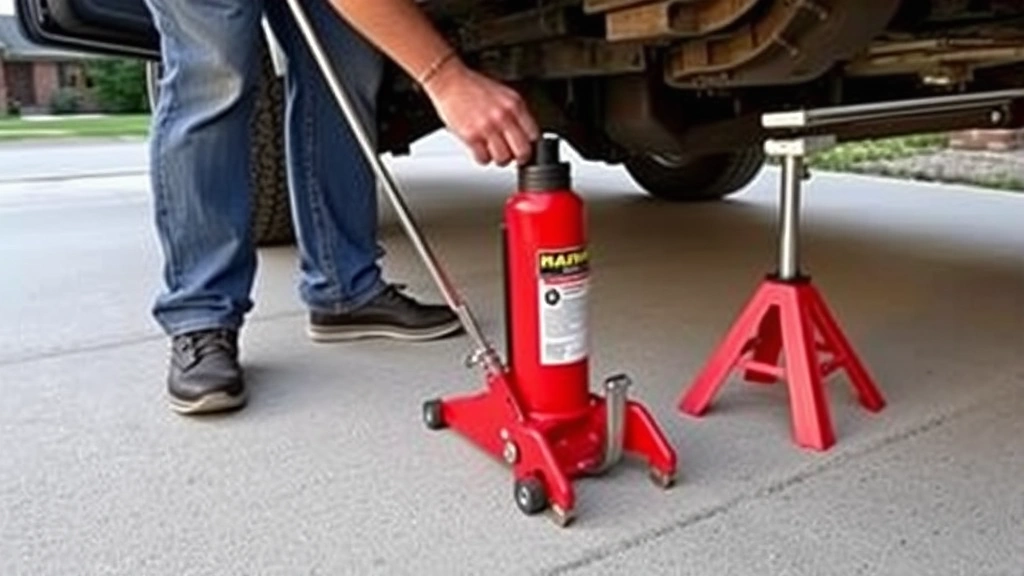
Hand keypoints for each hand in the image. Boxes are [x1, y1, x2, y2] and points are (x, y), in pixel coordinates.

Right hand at [422, 58, 540, 165]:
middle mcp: (503, 116)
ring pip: (503, 159)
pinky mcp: (471, 136)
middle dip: (518, 158)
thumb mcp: (503, 95)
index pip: (534, 135)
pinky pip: (483, 159)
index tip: (524, 146)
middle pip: (522, 152)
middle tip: (513, 156)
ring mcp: (487, 127)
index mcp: (514, 105)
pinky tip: (480, 149)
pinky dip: (482, 158)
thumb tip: (525, 135)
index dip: (529, 144)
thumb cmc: (473, 87)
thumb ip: (515, 113)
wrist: (449, 81)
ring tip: (494, 152)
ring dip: (499, 159)